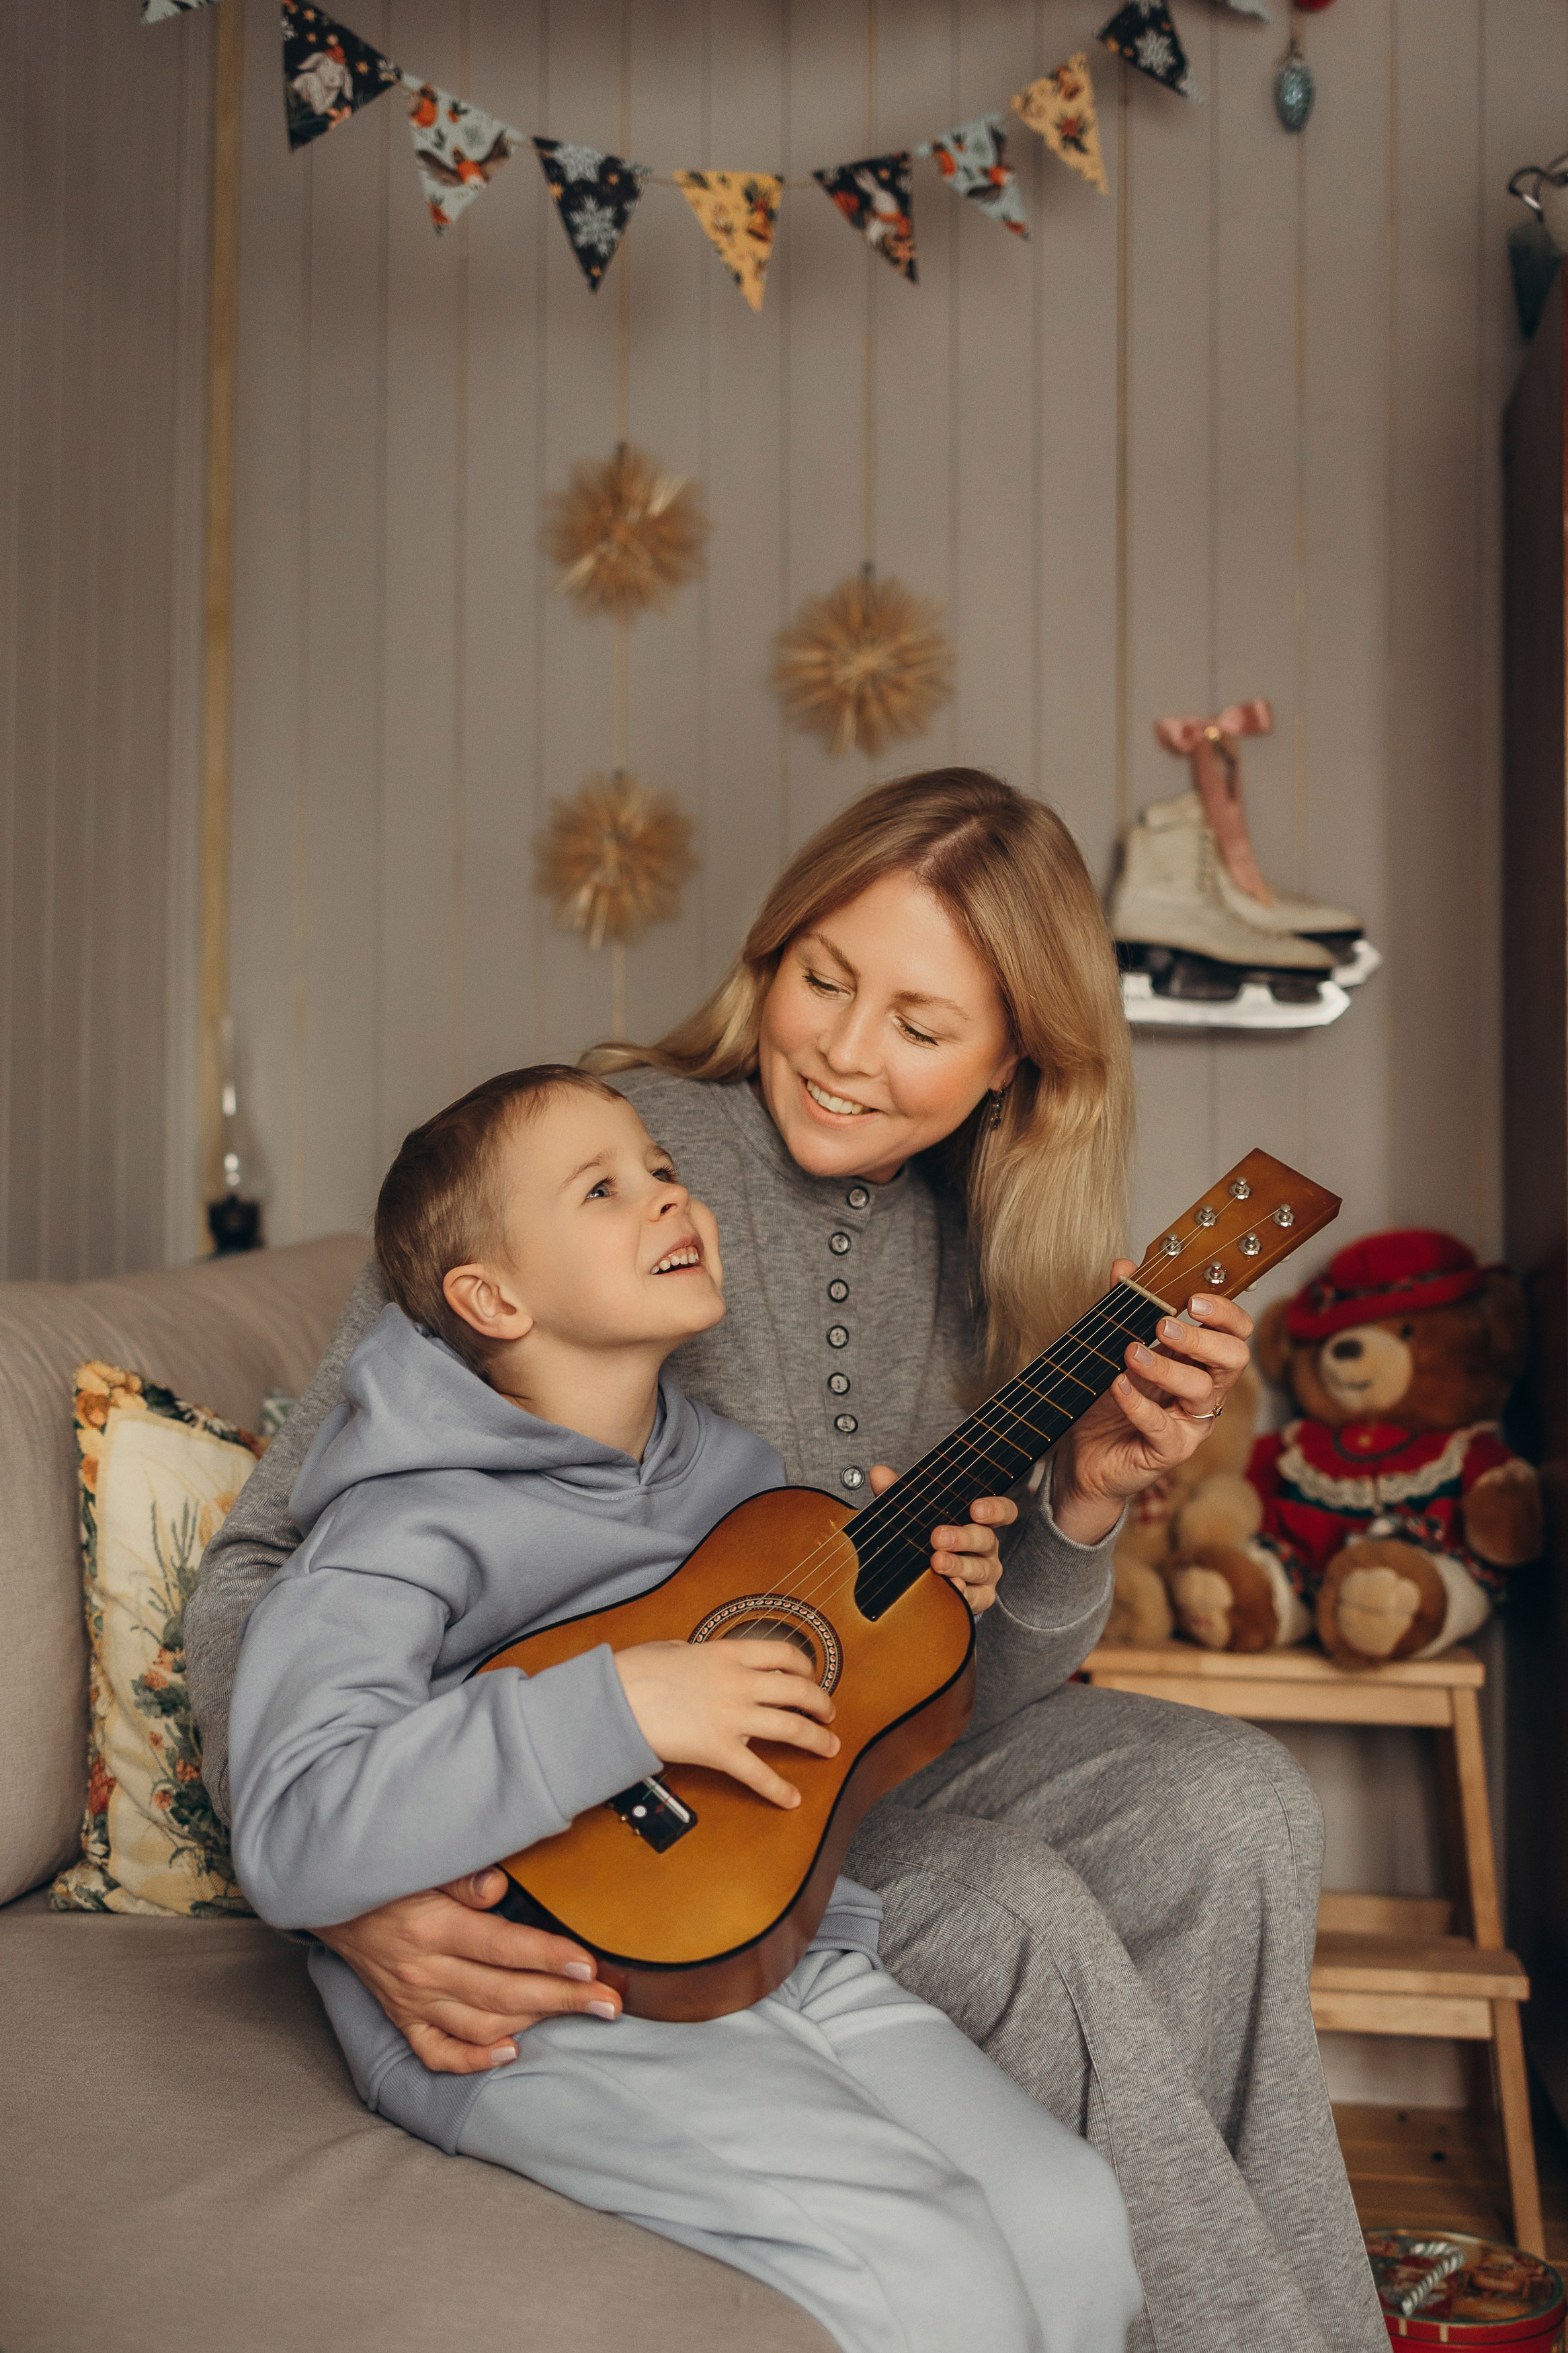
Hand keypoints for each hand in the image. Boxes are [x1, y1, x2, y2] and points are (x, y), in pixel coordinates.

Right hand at [312, 1872, 623, 2073]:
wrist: (330, 1896)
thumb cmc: (388, 1872)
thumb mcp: (422, 1862)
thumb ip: (462, 1876)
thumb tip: (498, 1886)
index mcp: (432, 1927)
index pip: (503, 1947)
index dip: (549, 1957)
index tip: (589, 1966)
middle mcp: (423, 1971)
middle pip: (504, 1994)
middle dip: (563, 1999)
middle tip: (608, 2003)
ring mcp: (411, 2001)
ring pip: (482, 2026)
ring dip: (533, 2024)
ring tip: (575, 2011)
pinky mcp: (402, 2018)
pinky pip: (438, 2052)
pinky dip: (475, 2059)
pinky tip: (511, 2052)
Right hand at [615, 1638, 838, 1808]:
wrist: (614, 1700)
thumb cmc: (634, 1673)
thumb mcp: (669, 1648)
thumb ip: (692, 1652)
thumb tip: (692, 1656)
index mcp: (728, 1653)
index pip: (784, 1653)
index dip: (807, 1666)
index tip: (811, 1676)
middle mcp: (739, 1682)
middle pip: (798, 1691)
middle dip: (821, 1704)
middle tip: (829, 1715)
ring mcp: (732, 1716)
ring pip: (791, 1728)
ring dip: (816, 1740)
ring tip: (829, 1748)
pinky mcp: (719, 1749)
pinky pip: (758, 1772)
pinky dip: (778, 1788)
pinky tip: (791, 1798)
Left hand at [867, 1464, 1012, 1612]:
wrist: (927, 1580)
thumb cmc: (927, 1538)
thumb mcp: (913, 1514)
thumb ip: (898, 1494)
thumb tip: (879, 1474)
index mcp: (978, 1521)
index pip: (1002, 1511)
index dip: (996, 1509)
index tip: (976, 1508)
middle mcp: (987, 1546)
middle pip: (986, 1539)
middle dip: (962, 1537)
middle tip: (938, 1537)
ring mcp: (986, 1573)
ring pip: (980, 1568)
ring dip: (958, 1565)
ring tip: (937, 1562)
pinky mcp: (981, 1597)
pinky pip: (976, 1597)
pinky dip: (963, 1593)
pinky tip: (950, 1588)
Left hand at [1051, 1263, 1252, 1545]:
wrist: (1084, 1456)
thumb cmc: (1109, 1400)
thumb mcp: (1114, 1348)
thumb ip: (1123, 1308)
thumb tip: (1124, 1267)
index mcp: (1199, 1361)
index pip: (1235, 1333)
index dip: (1225, 1314)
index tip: (1194, 1298)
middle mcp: (1205, 1391)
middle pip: (1234, 1359)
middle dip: (1204, 1338)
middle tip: (1165, 1326)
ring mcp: (1191, 1423)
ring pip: (1200, 1389)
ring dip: (1166, 1366)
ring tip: (1131, 1353)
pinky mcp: (1170, 1451)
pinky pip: (1162, 1426)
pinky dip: (1138, 1403)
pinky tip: (1118, 1385)